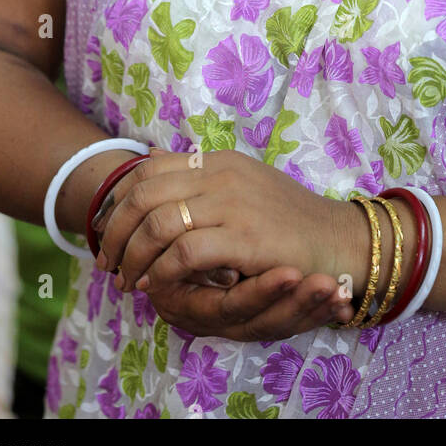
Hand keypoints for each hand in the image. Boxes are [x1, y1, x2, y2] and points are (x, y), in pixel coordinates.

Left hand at [94, 148, 364, 334]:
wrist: (338, 240)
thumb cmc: (288, 220)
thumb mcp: (240, 185)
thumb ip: (198, 178)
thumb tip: (149, 164)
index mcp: (216, 161)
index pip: (147, 169)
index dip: (117, 202)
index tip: (107, 232)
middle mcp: (221, 175)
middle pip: (143, 194)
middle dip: (116, 231)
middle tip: (108, 262)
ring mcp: (234, 203)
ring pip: (158, 222)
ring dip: (134, 255)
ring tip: (128, 280)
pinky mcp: (246, 238)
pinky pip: (187, 252)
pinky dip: (163, 270)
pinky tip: (157, 285)